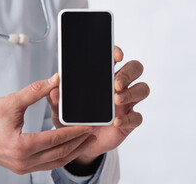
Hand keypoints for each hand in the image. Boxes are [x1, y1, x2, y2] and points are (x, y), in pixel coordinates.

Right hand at [0, 74, 96, 174]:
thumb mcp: (11, 101)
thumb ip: (36, 91)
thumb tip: (55, 80)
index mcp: (21, 146)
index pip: (56, 139)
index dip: (75, 131)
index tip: (89, 124)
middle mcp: (23, 161)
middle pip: (60, 153)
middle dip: (80, 142)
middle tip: (95, 132)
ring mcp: (23, 167)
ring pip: (56, 162)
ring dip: (73, 151)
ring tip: (87, 139)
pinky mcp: (22, 167)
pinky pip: (48, 164)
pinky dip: (61, 155)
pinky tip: (71, 146)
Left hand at [47, 46, 149, 164]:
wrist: (80, 143)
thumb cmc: (73, 120)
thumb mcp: (60, 110)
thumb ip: (57, 99)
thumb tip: (53, 88)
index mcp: (103, 77)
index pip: (115, 57)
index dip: (118, 52)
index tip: (116, 55)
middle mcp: (118, 87)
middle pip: (135, 69)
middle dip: (128, 72)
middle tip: (116, 83)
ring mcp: (126, 104)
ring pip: (142, 89)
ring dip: (132, 92)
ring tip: (117, 99)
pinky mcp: (129, 122)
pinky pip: (137, 116)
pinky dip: (128, 118)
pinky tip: (116, 122)